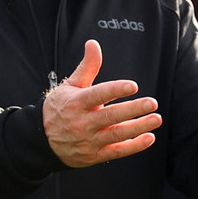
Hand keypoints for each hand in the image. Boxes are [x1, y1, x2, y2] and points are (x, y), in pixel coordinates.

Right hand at [43, 40, 161, 166]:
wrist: (42, 140)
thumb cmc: (60, 108)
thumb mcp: (70, 86)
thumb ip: (87, 67)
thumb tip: (93, 43)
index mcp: (77, 103)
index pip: (98, 95)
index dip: (115, 90)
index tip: (133, 86)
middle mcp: (82, 122)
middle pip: (110, 116)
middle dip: (133, 110)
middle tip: (152, 103)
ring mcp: (88, 140)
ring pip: (116, 134)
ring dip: (138, 127)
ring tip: (156, 119)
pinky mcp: (94, 155)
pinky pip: (116, 152)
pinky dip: (134, 146)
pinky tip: (149, 138)